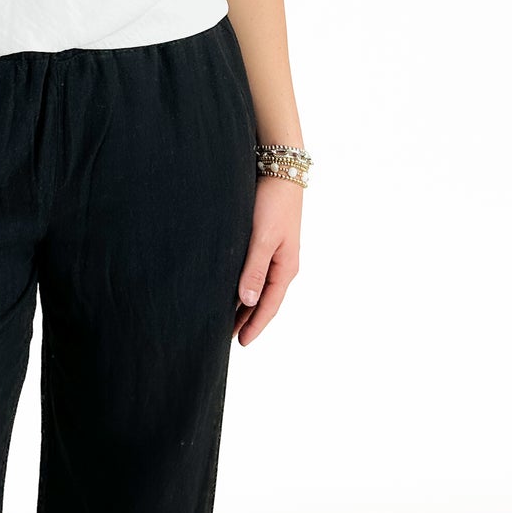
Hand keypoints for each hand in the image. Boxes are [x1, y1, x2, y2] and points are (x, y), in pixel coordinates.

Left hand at [234, 175, 301, 346]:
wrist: (280, 170)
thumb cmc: (273, 203)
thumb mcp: (262, 238)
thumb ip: (254, 269)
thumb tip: (247, 302)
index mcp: (286, 268)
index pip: (269, 305)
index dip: (255, 325)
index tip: (241, 343)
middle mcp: (282, 264)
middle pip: (263, 300)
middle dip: (247, 319)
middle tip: (226, 337)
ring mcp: (274, 253)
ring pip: (257, 286)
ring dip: (244, 304)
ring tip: (225, 318)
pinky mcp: (265, 241)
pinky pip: (254, 272)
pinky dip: (243, 284)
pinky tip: (229, 288)